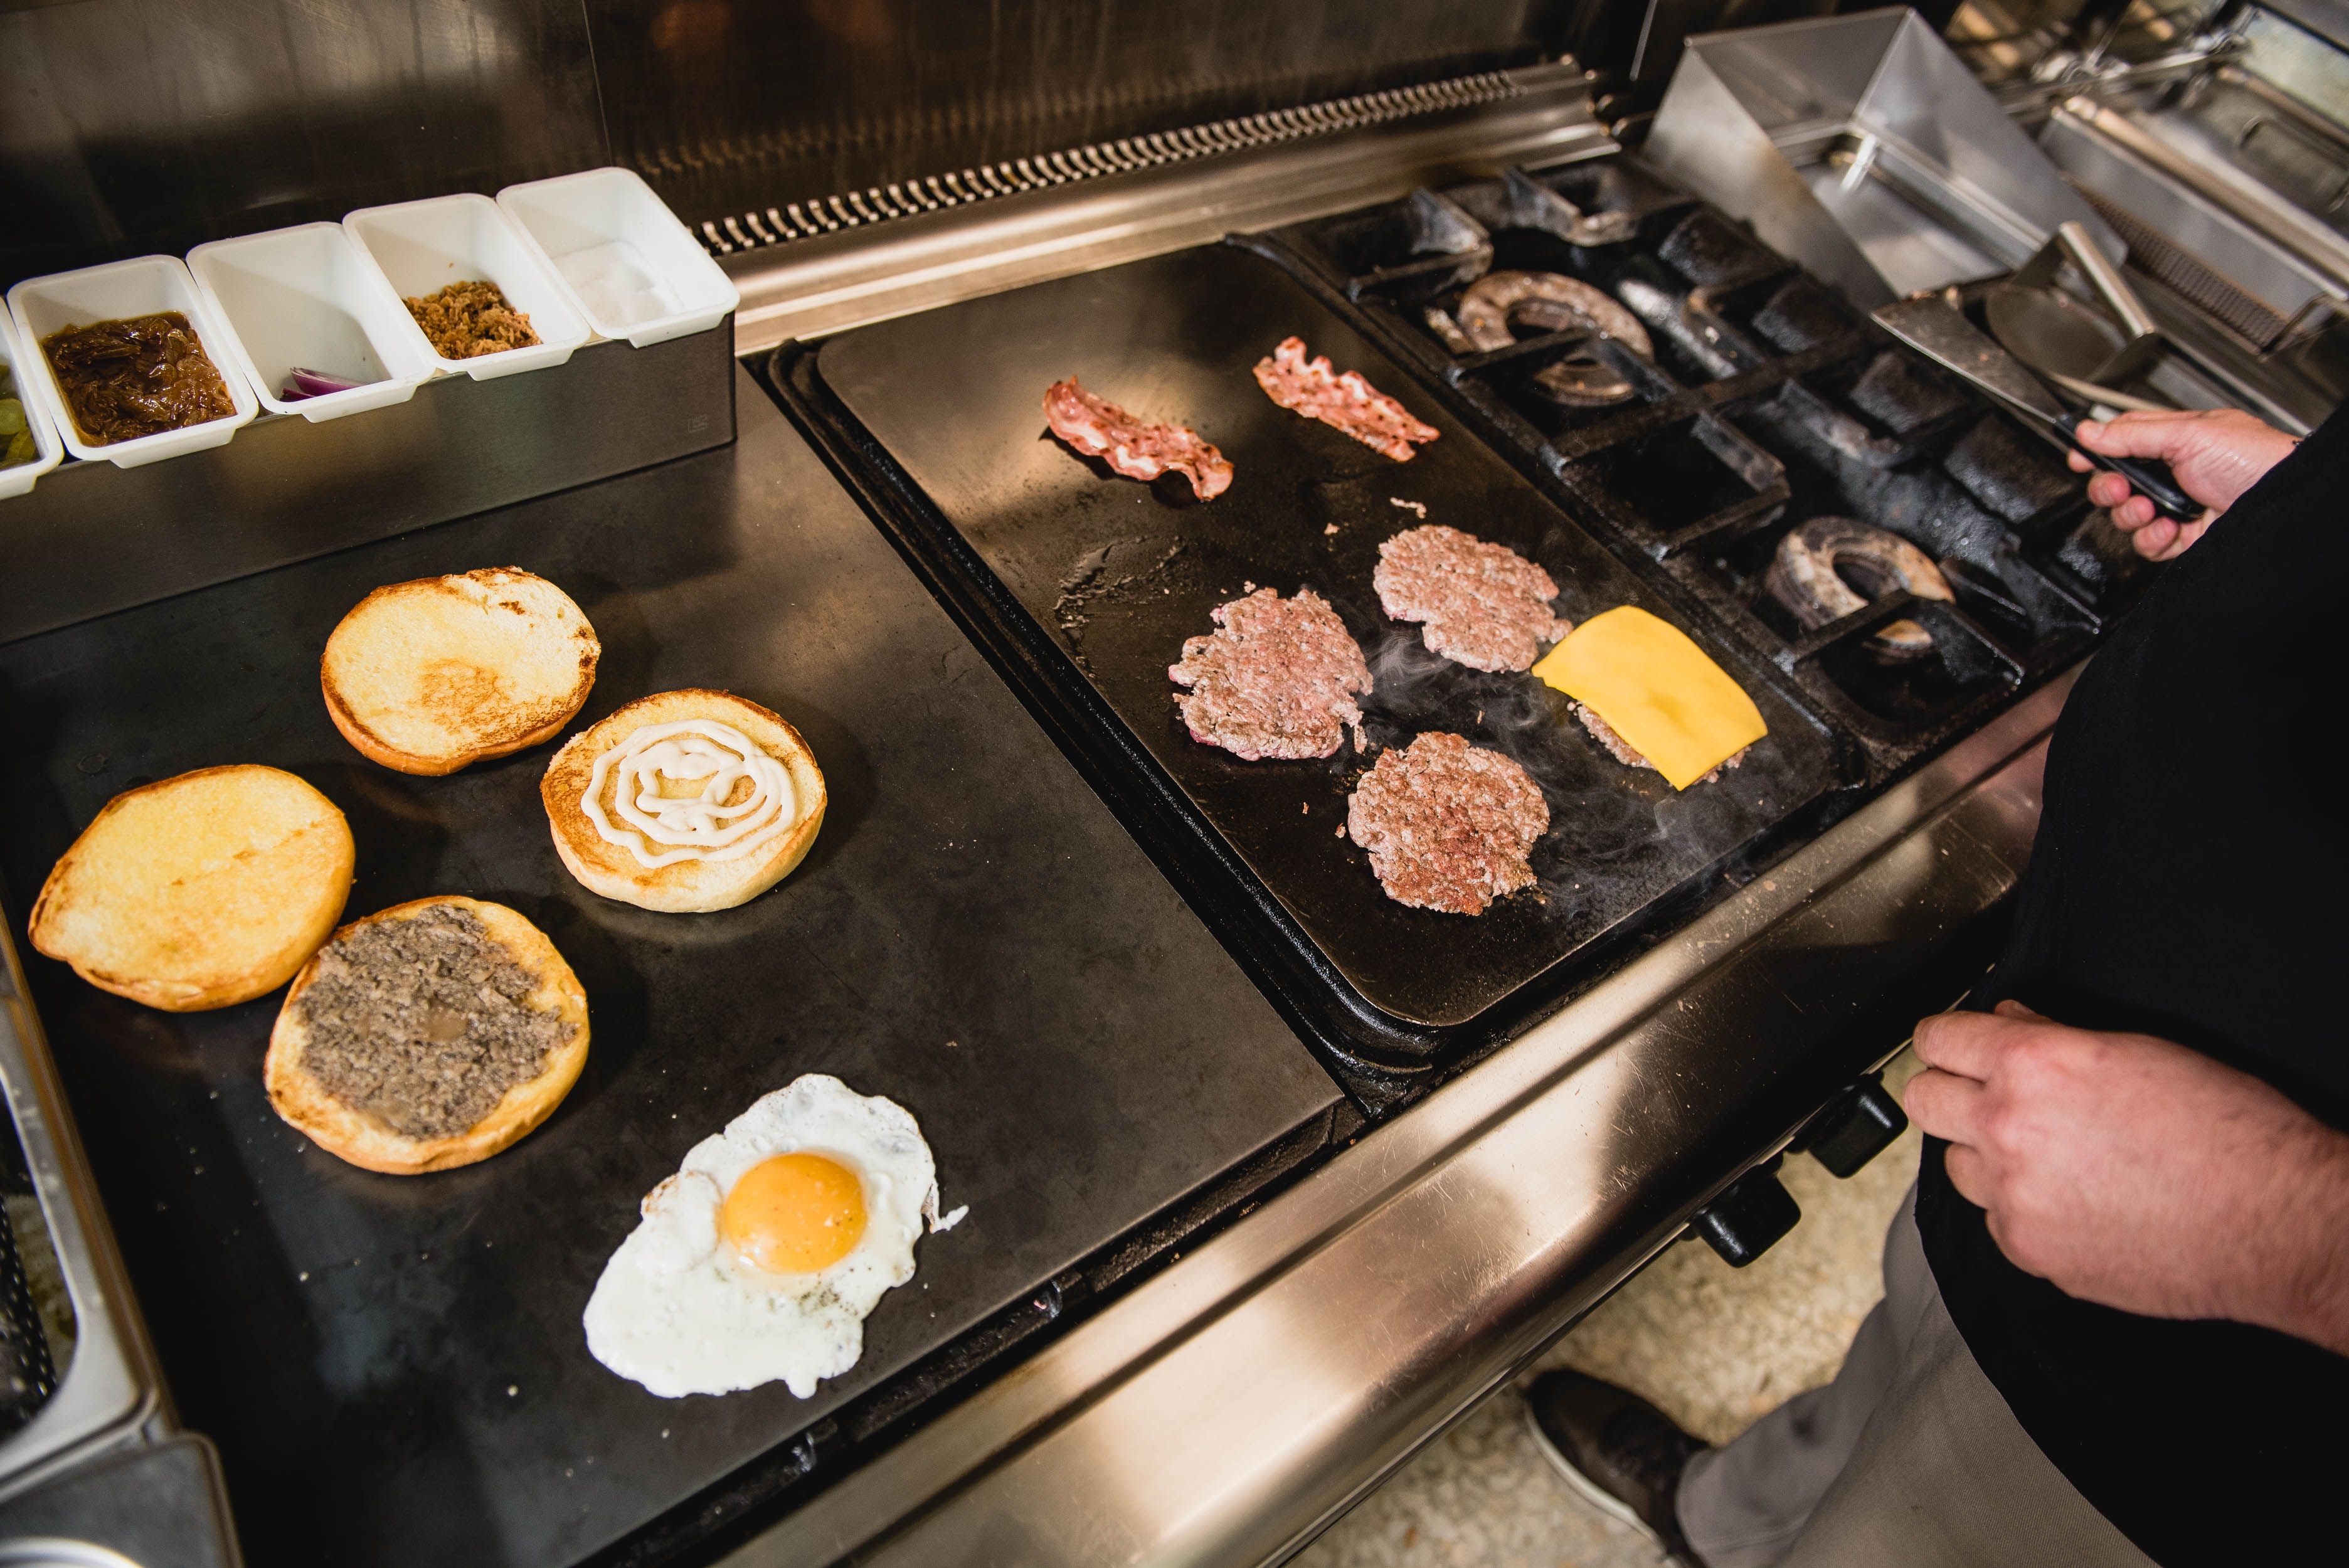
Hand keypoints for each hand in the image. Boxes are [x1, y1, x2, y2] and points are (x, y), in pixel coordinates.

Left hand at [1908, 999, 2348, 1352]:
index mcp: (2032, 1066)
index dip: (1945, 1038)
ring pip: (1955, 1166)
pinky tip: (2072, 1203)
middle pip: (1923, 1100)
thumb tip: (2007, 1020)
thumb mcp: (2136, 1052)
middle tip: (1982, 1095)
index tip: (1951, 1045)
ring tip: (2046, 1158)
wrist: (2273, 1222)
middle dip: (1947, 1090)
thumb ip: (2052, 1036)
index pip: (1938, 1037)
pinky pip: (1995, 1221)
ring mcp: (2013, 1197)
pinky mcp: (2028, 1251)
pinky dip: (2019, 1211)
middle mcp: (2008, 1128)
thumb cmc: (2226, 1132)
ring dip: (1984, 1157)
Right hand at [2067, 408, 2296, 560]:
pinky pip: (2148, 543)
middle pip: (2117, 482)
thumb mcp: (2189, 434)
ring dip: (2130, 516)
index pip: (2123, 440)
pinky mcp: (2183, 536)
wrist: (2282, 501)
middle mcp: (2175, 472)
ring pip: (2128, 516)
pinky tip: (2167, 529)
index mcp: (2176, 439)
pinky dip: (2151, 539)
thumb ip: (2133, 433)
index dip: (2097, 449)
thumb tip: (2088, 431)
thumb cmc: (2254, 459)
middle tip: (2119, 488)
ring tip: (2149, 511)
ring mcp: (2178, 505)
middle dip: (2109, 488)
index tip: (2079, 458)